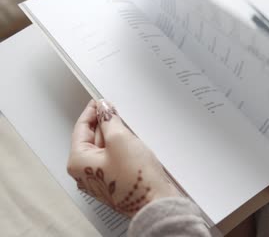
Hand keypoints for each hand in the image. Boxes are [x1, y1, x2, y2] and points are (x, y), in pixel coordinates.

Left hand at [67, 99, 179, 216]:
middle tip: (116, 111)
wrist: (155, 201)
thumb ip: (109, 120)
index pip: (81, 128)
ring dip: (115, 135)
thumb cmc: (136, 179)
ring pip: (104, 148)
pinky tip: (132, 143)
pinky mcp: (115, 182)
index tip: (101, 102)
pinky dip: (121, 148)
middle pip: (92, 138)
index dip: (92, 112)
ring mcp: (100, 179)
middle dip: (105, 124)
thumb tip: (104, 109)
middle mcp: (85, 173)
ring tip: (128, 129)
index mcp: (78, 162)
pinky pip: (113, 159)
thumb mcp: (120, 139)